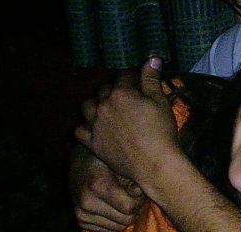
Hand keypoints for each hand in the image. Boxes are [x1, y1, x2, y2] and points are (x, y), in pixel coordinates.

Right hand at [69, 144, 144, 231]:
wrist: (79, 164)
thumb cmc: (105, 162)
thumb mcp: (120, 164)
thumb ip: (132, 179)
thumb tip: (140, 193)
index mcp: (97, 185)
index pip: (129, 207)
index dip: (139, 199)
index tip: (138, 189)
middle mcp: (86, 202)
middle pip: (126, 220)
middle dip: (134, 209)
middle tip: (132, 195)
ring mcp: (81, 214)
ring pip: (119, 228)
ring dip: (125, 216)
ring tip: (122, 200)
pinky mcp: (81, 222)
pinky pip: (110, 231)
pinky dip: (116, 222)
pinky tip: (113, 207)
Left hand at [78, 57, 180, 189]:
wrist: (155, 164)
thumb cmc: (161, 132)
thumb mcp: (160, 102)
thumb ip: (152, 80)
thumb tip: (151, 59)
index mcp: (120, 93)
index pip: (124, 76)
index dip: (132, 78)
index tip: (139, 83)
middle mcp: (103, 106)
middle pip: (104, 90)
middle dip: (114, 90)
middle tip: (126, 98)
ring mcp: (96, 125)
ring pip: (86, 106)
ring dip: (94, 104)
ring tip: (105, 109)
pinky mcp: (93, 144)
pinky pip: (79, 130)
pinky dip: (84, 126)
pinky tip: (92, 127)